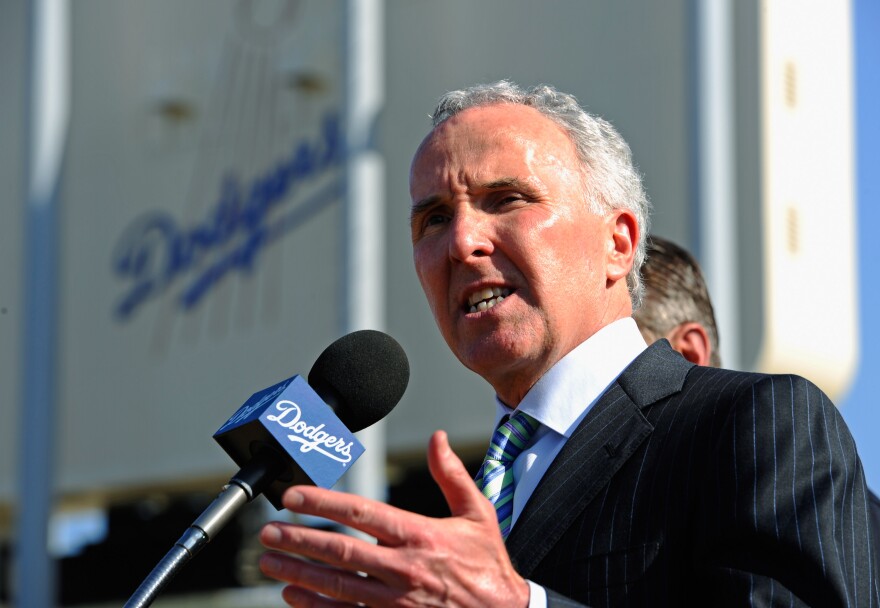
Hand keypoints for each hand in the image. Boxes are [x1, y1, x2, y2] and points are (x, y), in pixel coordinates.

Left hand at [259, 430, 530, 606]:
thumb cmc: (488, 566)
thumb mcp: (477, 514)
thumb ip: (452, 475)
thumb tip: (437, 439)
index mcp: (421, 535)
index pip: (362, 512)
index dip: (323, 502)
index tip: (293, 496)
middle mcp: (404, 569)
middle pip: (340, 551)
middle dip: (299, 540)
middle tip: (268, 532)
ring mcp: (396, 602)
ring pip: (336, 585)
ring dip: (298, 573)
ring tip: (268, 561)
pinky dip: (316, 607)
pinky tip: (293, 597)